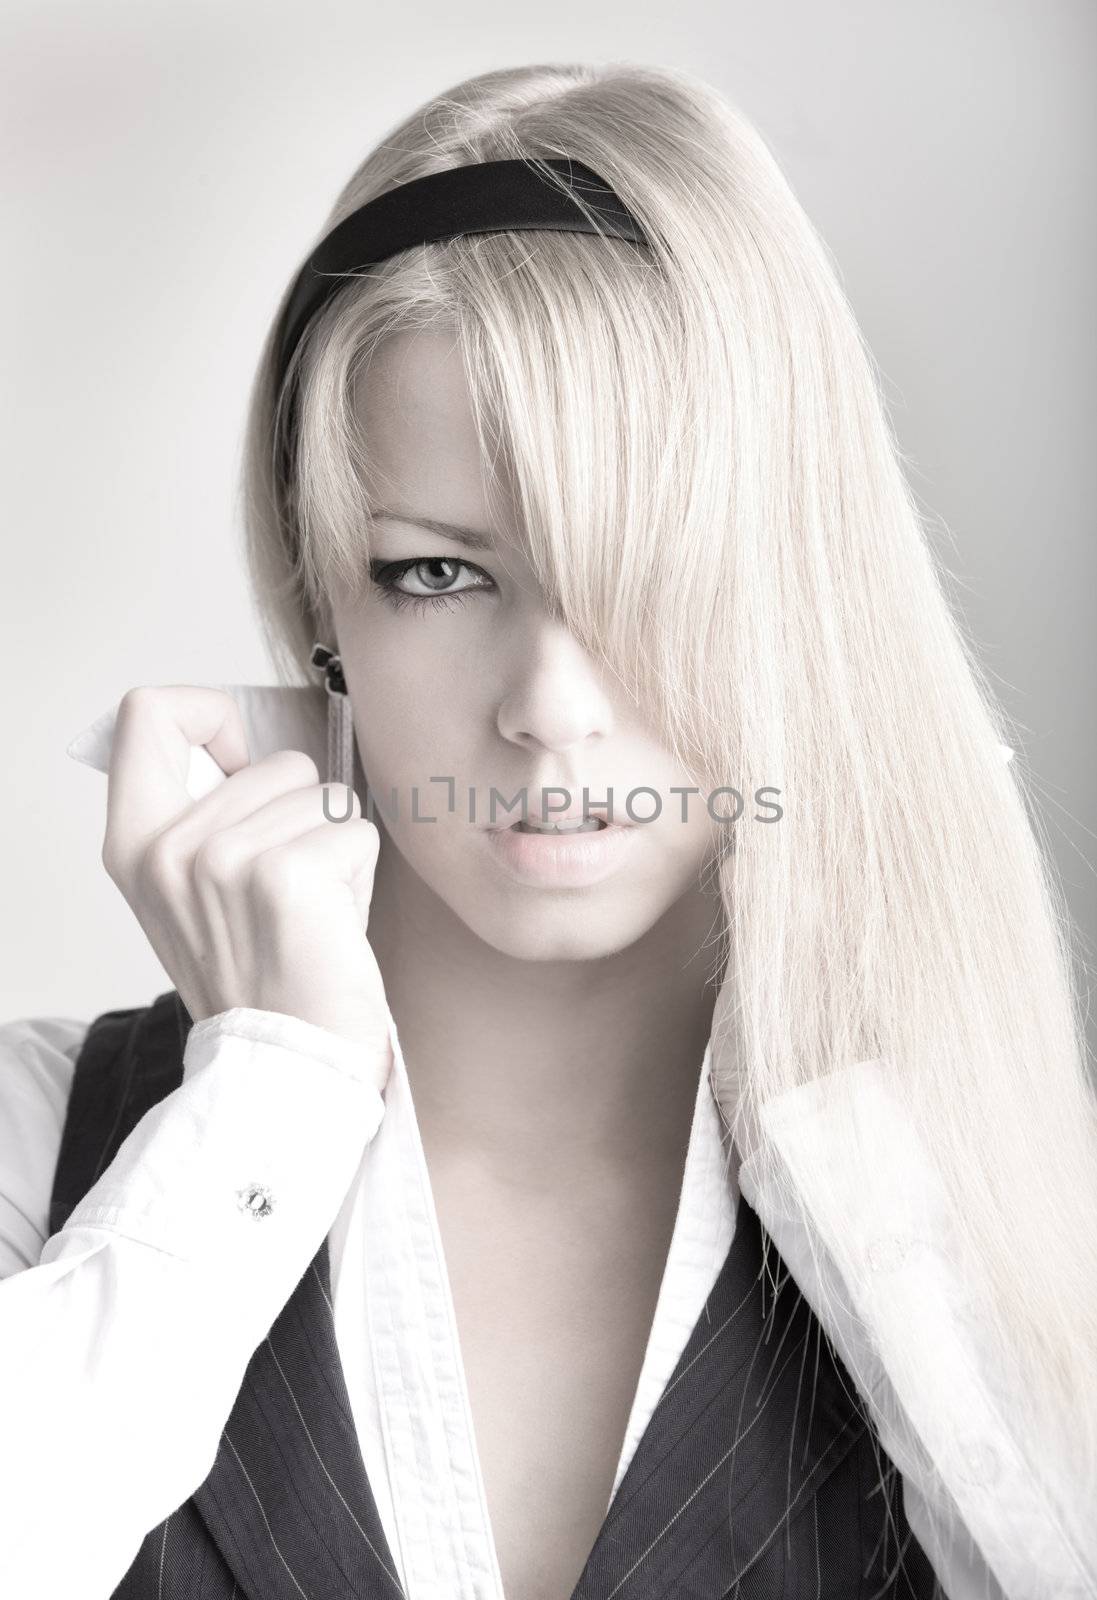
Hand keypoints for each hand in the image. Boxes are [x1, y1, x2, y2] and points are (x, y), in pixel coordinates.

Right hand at [100, 685, 391, 1090]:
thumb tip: (244, 746)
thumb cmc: (262, 974)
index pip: (150, 713)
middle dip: (303, 817)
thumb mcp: (196, 890)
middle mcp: (168, 848)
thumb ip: (203, 814)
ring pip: (323, 793)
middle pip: (274, 758)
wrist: (286, 1066)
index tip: (242, 762)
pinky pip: (356, 830)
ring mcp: (221, 860)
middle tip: (289, 893)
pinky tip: (333, 925)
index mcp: (133, 842)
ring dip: (334, 848)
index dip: (212, 716)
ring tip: (310, 913)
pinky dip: (360, 874)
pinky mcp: (285, 876)